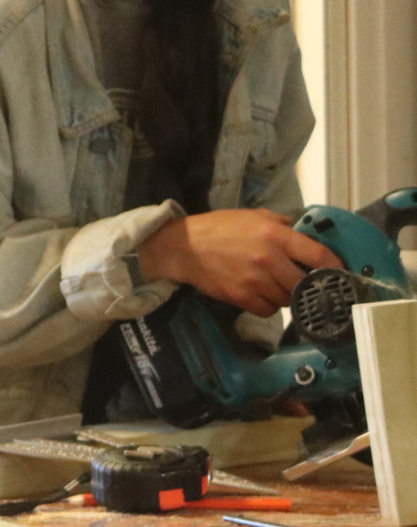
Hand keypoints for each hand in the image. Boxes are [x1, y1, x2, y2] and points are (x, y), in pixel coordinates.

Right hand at [137, 208, 343, 316]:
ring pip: (287, 300)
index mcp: (276, 236)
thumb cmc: (221, 228)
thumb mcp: (256, 216)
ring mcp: (254, 281)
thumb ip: (284, 226)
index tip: (341, 272)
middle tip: (304, 281)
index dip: (335, 267)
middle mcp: (269, 259)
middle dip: (307, 284)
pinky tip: (261, 294)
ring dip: (287, 295)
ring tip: (277, 286)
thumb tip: (309, 237)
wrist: (184, 247)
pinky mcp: (240, 297)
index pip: (319, 256)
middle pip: (305, 283)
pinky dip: (268, 305)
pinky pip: (268, 309)